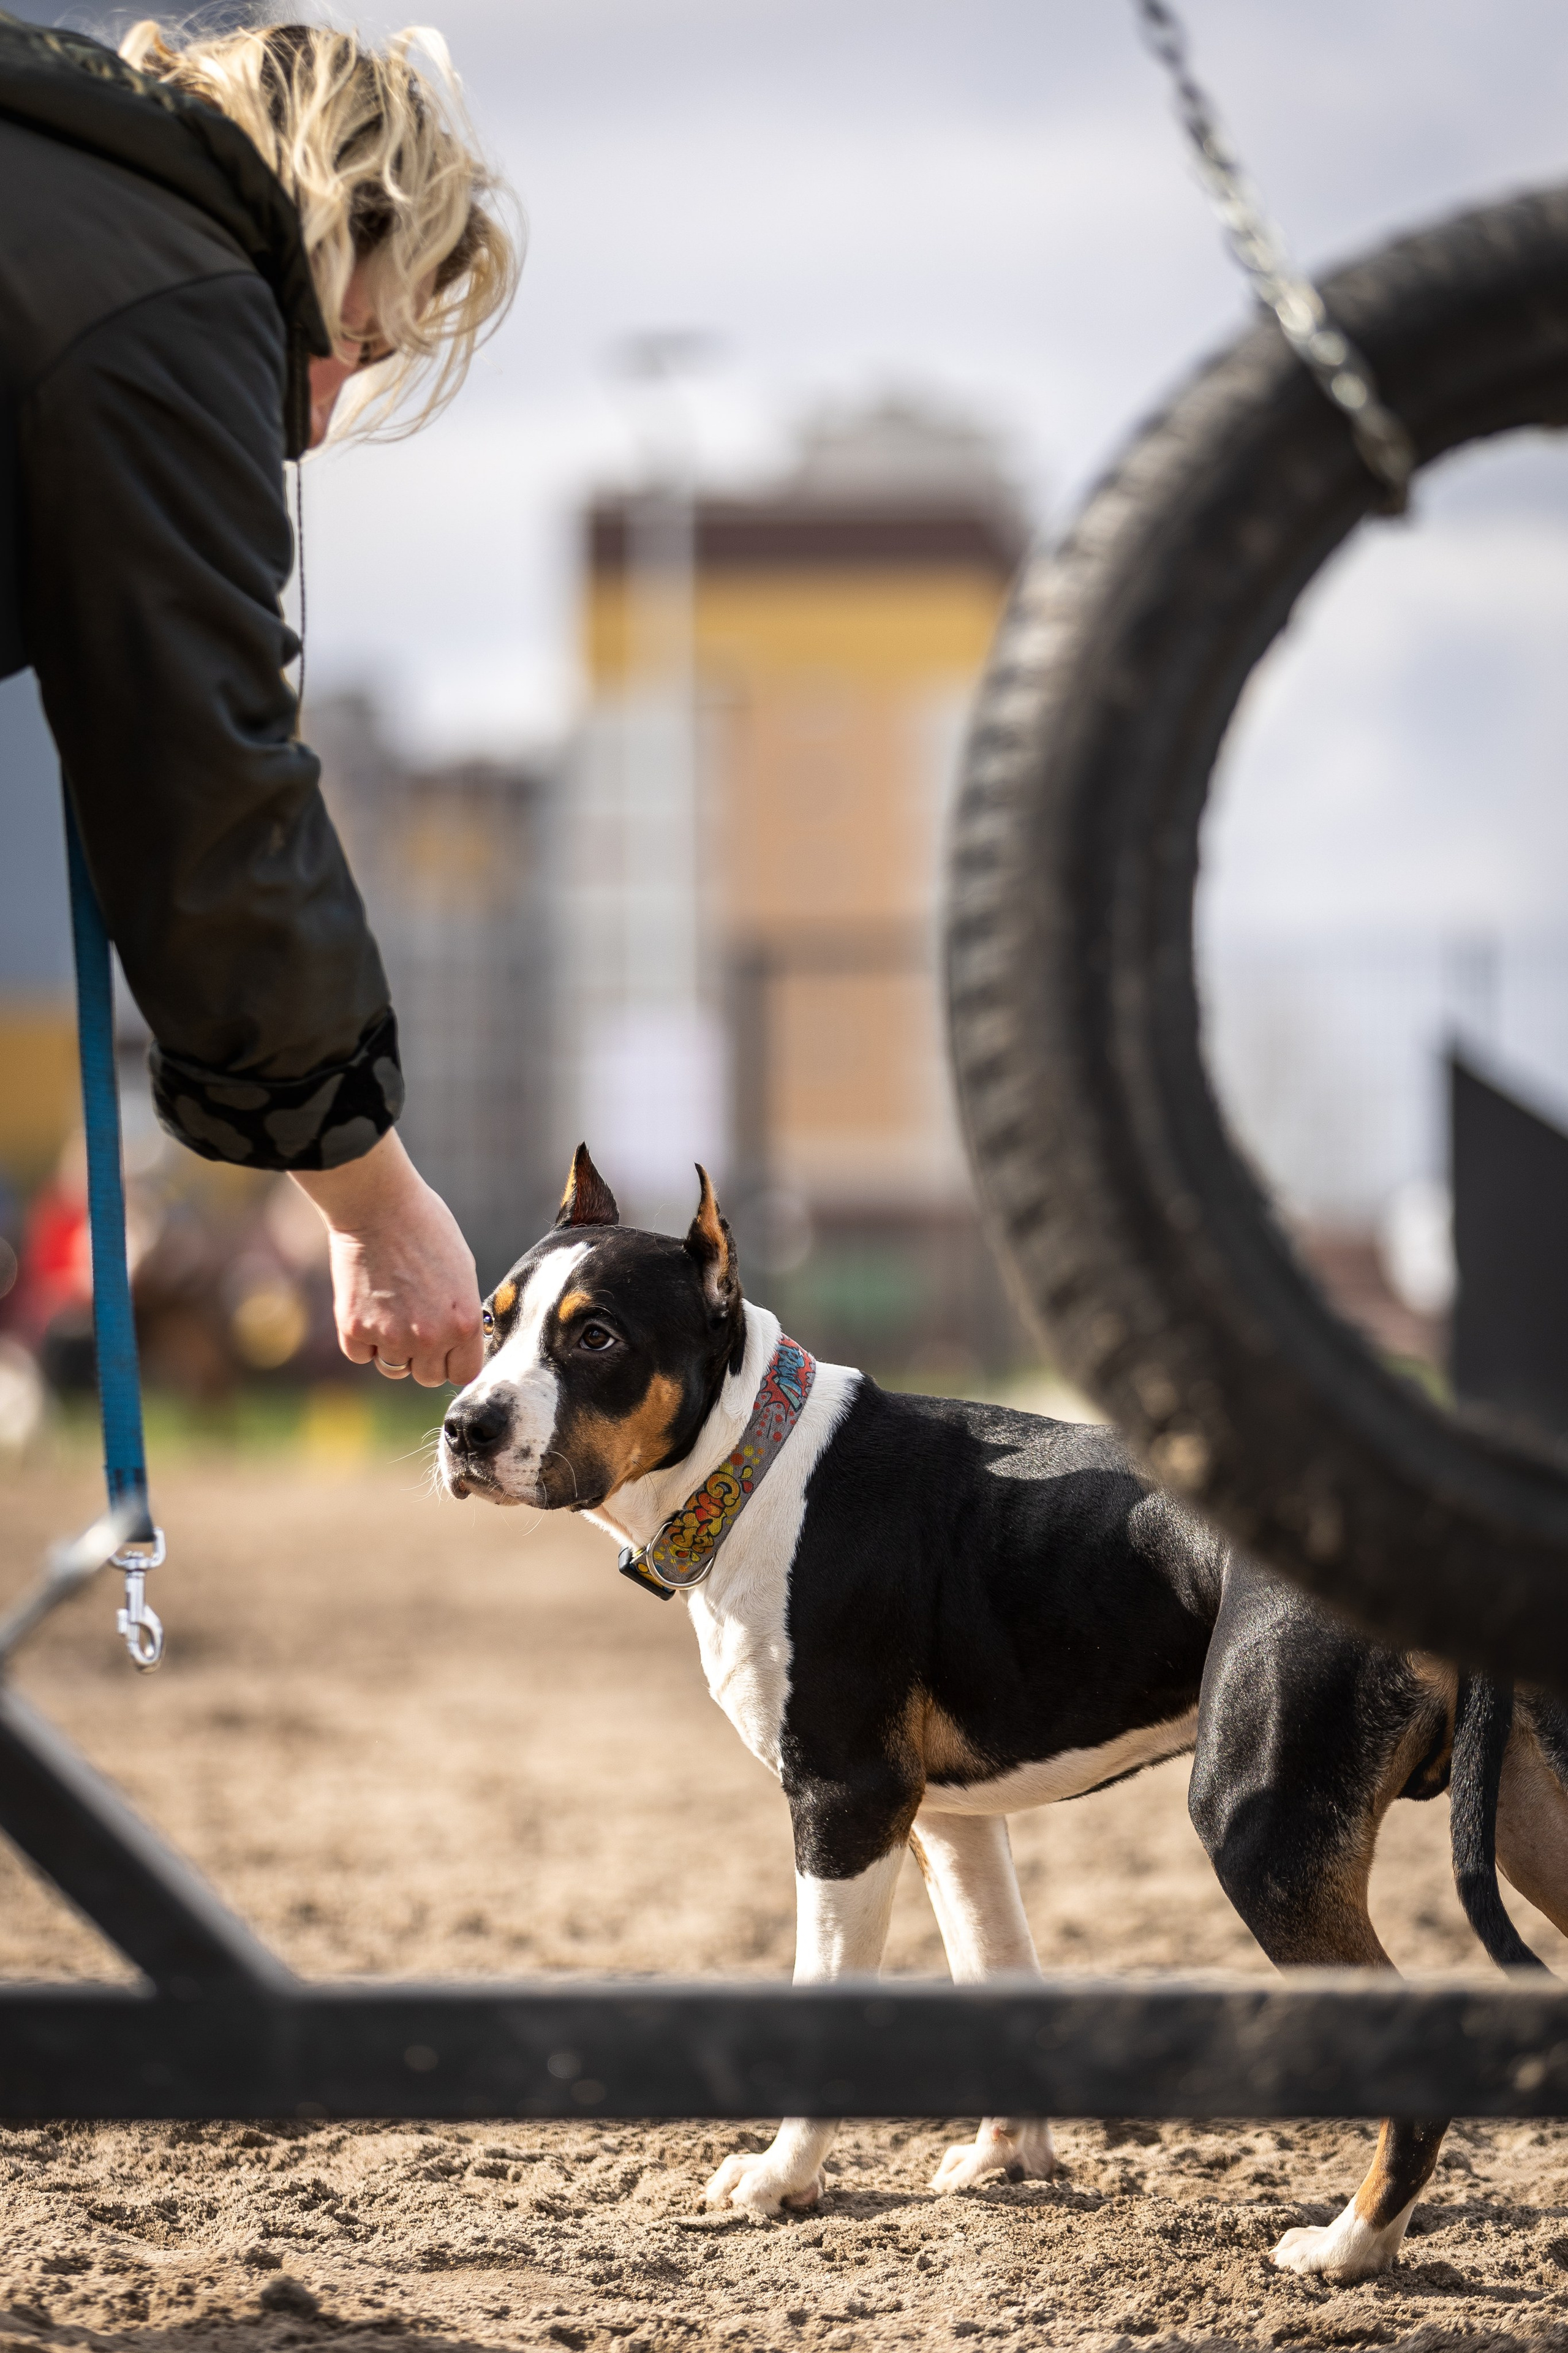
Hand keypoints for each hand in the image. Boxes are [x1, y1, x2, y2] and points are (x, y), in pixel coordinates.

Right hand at [289, 1129, 482, 1386]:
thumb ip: (460, 1315)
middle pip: (428, 1377)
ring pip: (394, 1369)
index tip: (447, 1347)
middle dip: (424, 1357)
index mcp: (464, 1324)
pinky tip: (367, 1304)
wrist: (378, 1205)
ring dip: (393, 1348)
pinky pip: (362, 1355)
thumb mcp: (462, 1273)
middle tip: (415, 1323)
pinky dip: (363, 1338)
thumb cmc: (426, 1229)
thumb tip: (458, 1344)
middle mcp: (429, 1338)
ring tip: (391, 1308)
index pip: (463, 1373)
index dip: (455, 1361)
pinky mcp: (355, 1329)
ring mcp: (390, 1337)